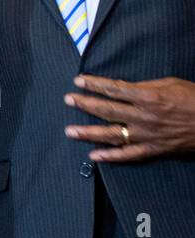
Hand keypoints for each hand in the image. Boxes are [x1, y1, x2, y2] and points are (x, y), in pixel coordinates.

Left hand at [65, 74, 194, 161]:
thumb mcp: (170, 84)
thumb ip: (144, 86)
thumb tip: (120, 87)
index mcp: (148, 96)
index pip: (113, 88)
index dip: (94, 84)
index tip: (78, 81)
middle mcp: (144, 116)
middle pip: (107, 110)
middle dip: (85, 104)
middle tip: (67, 100)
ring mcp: (147, 135)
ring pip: (112, 134)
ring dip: (88, 132)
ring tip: (70, 131)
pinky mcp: (154, 150)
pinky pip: (128, 155)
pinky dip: (110, 157)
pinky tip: (94, 156)